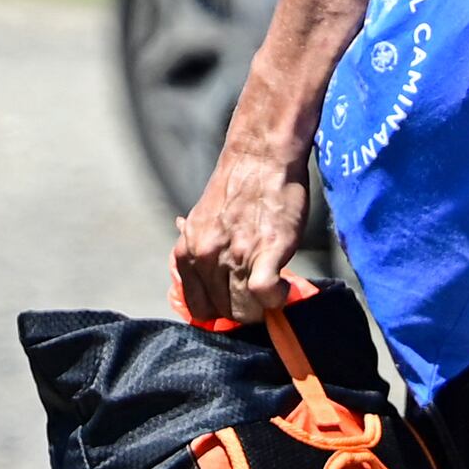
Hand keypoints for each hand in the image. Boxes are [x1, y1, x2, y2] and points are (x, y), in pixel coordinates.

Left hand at [170, 148, 310, 327]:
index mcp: (188, 251)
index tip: (237, 302)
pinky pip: (265, 295)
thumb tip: (185, 244)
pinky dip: (276, 299)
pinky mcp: (265, 253)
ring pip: (245, 310)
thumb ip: (196, 241)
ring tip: (275, 289)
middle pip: (224, 312)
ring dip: (263, 307)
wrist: (261, 156)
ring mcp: (235, 256)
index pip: (198, 308)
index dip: (221, 311)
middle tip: (261, 295)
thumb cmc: (239, 184)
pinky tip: (283, 288)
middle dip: (245, 310)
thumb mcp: (202, 216)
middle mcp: (206, 257)